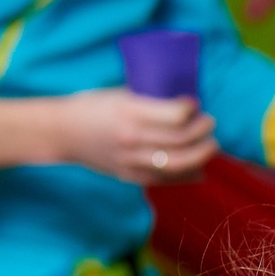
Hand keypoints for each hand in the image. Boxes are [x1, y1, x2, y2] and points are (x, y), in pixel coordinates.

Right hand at [0, 89, 219, 185]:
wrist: (63, 132)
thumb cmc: (93, 106)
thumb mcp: (119, 94)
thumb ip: (148, 99)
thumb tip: (181, 100)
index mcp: (128, 111)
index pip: (173, 115)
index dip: (191, 110)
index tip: (195, 103)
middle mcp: (131, 138)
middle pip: (180, 141)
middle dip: (203, 132)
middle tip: (210, 123)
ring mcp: (131, 161)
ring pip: (177, 164)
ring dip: (201, 155)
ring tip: (211, 145)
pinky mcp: (130, 176)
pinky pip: (165, 180)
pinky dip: (187, 176)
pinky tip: (200, 170)